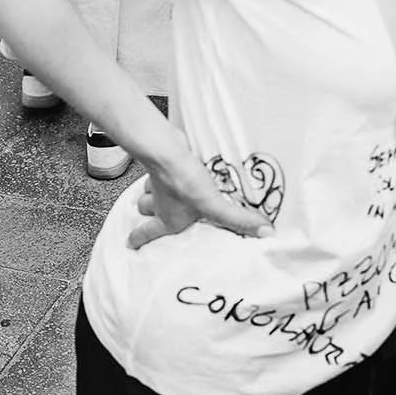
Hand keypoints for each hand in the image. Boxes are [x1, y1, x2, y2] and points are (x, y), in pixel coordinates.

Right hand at [125, 138, 273, 250]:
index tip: (130, 243)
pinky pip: (159, 169)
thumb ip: (238, 220)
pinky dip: (163, 170)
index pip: (148, 233)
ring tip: (160, 192)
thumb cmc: (184, 184)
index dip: (139, 239)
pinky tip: (177, 168)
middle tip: (148, 214)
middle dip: (147, 212)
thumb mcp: (214, 206)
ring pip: (149, 189)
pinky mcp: (163, 163)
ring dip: (153, 191)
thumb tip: (265, 233)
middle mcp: (159, 202)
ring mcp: (157, 182)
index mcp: (167, 220)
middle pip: (145, 210)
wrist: (167, 151)